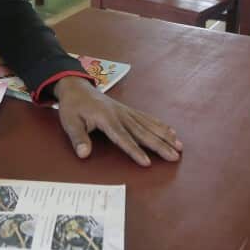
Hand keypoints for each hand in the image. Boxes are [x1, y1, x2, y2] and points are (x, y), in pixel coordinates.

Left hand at [53, 77, 181, 166]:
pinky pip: (147, 118)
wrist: (77, 87)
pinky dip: (161, 125)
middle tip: (174, 156)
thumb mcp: (69, 122)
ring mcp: (126, 112)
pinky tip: (172, 132)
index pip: (122, 137)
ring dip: (165, 136)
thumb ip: (78, 138)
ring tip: (180, 147)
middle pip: (143, 132)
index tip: (147, 162)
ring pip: (149, 125)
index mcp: (106, 118)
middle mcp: (120, 114)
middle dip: (160, 145)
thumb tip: (84, 154)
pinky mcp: (129, 111)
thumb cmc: (72, 106)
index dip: (135, 150)